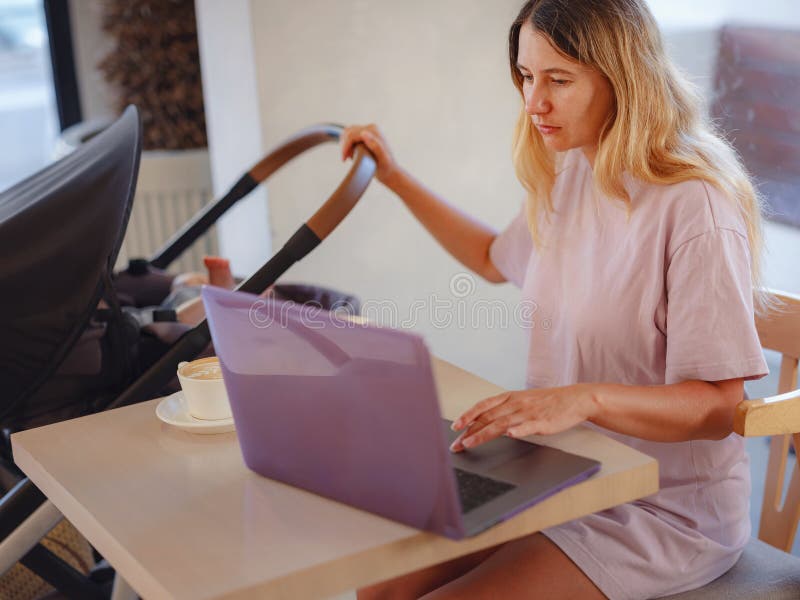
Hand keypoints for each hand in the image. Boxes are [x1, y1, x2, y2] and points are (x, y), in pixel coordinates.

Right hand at [340, 123, 399, 185]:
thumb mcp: (382, 158)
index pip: (352, 135)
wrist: (390, 171)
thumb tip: (363, 133)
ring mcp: (368, 131)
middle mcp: (371, 128)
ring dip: (344, 145)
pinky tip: (351, 154)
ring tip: (349, 157)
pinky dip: (347, 144)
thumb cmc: (386, 167)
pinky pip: (350, 136)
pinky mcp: (365, 135)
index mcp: (374, 131)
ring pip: (347, 133)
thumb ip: (375, 146)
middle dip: (344, 146)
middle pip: (348, 132)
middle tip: (345, 159)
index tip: (344, 159)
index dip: (345, 146)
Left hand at [449, 384, 598, 451]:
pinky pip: (528, 426)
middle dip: (469, 431)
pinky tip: (510, 435)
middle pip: (487, 417)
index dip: (468, 415)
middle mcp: (516, 404)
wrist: (574, 399)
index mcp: (510, 397)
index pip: (483, 406)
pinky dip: (518, 430)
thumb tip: (486, 420)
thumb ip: (505, 410)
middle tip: (456, 443)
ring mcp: (528, 413)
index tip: (455, 426)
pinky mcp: (541, 422)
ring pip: (501, 423)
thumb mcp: (523, 401)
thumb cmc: (548, 402)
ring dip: (483, 434)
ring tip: (470, 443)